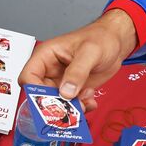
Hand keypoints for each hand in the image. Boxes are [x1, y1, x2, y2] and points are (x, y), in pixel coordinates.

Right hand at [19, 9, 137, 110]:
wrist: (116, 43)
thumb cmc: (100, 38)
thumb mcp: (90, 52)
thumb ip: (77, 71)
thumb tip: (66, 91)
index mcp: (46, 56)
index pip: (28, 77)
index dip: (35, 91)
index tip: (51, 99)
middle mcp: (50, 70)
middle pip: (41, 95)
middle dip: (56, 104)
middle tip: (71, 107)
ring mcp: (61, 81)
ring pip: (56, 103)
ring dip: (70, 108)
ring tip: (85, 101)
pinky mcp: (73, 89)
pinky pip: (70, 105)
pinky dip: (80, 107)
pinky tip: (90, 100)